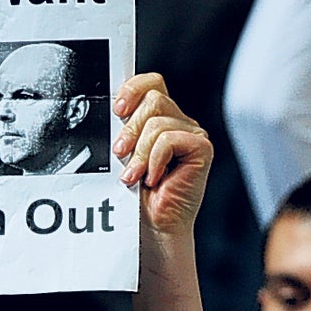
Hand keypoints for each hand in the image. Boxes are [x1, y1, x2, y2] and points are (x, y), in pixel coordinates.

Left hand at [112, 72, 212, 237]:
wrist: (151, 227)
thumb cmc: (137, 197)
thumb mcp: (122, 158)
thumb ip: (121, 133)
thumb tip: (110, 115)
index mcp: (158, 119)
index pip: (151, 83)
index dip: (133, 88)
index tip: (116, 109)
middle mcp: (178, 123)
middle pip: (153, 98)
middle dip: (130, 128)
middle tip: (119, 153)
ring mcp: (191, 135)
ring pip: (157, 121)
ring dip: (139, 152)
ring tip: (134, 175)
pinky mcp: (201, 149)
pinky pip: (169, 139)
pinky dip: (155, 160)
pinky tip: (154, 178)